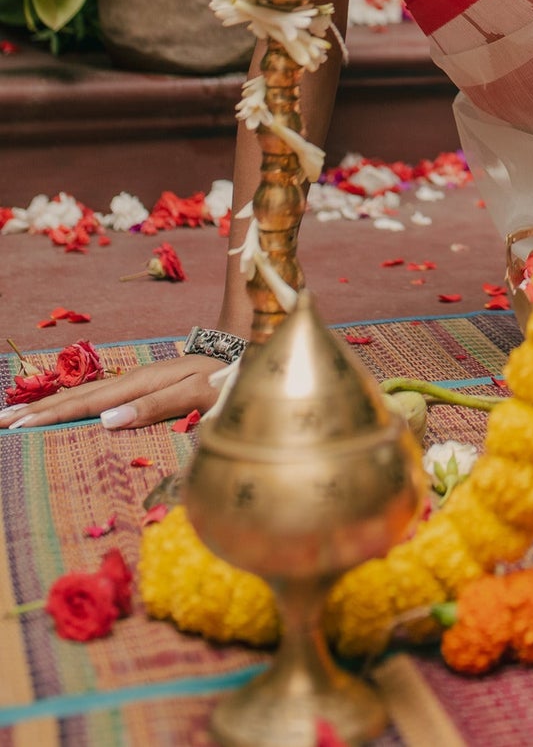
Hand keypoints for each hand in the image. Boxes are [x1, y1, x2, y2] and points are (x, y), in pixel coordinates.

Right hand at [0, 353, 230, 432]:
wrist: (256, 357)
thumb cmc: (231, 379)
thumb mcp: (197, 395)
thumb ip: (154, 407)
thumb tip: (107, 421)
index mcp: (143, 383)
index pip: (88, 403)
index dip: (52, 415)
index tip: (18, 425)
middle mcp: (136, 379)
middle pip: (79, 397)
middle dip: (39, 409)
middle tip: (2, 421)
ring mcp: (141, 381)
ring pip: (88, 394)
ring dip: (53, 405)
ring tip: (19, 414)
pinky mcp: (148, 386)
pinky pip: (103, 395)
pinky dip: (77, 402)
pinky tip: (66, 408)